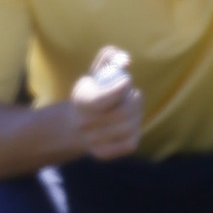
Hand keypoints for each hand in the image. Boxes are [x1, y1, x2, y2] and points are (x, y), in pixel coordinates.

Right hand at [68, 47, 144, 161]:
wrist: (76, 124)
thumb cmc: (93, 91)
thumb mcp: (96, 72)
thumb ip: (109, 58)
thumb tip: (126, 61)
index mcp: (81, 101)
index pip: (105, 99)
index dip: (122, 88)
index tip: (127, 81)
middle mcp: (84, 124)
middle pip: (122, 114)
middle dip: (135, 101)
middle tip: (136, 95)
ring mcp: (93, 141)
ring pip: (128, 128)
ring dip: (137, 115)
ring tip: (133, 108)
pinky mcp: (103, 153)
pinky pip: (129, 144)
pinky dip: (135, 132)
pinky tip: (131, 124)